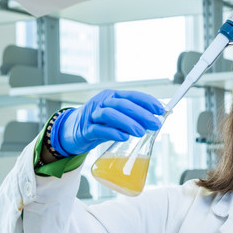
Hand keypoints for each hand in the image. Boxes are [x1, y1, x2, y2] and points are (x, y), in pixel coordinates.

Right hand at [50, 90, 164, 155]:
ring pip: (110, 114)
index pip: (132, 95)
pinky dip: (112, 132)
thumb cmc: (99, 123)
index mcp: (112, 97)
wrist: (72, 130)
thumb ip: (133, 118)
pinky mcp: (85, 130)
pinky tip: (124, 137)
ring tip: (141, 132)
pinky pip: (98, 129)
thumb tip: (157, 121)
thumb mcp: (116, 117)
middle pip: (123, 104)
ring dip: (128, 123)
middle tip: (155, 124)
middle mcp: (102, 102)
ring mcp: (92, 115)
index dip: (147, 101)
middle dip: (141, 114)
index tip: (161, 110)